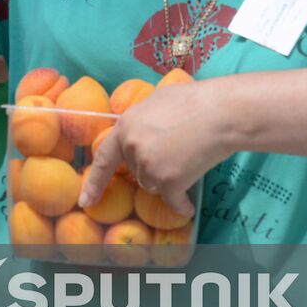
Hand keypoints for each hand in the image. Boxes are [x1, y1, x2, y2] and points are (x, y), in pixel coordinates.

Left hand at [77, 80, 228, 219]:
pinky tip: (188, 206)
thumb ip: (142, 120)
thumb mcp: (157, 100)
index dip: (94, 182)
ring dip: (169, 180)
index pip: (104, 159)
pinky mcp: (169, 181)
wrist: (221, 112)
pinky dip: (181, 205)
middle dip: (154, 166)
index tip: (85, 200)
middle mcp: (132, 147)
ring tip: (190, 159)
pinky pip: (172, 202)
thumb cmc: (195, 101)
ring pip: (153, 185)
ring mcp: (149, 165)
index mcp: (125, 126)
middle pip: (137, 171)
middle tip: (179, 148)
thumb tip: (139, 129)